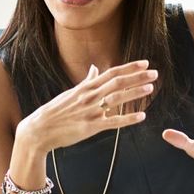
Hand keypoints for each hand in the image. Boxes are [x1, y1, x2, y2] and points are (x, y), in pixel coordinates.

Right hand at [16, 60, 154, 151]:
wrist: (40, 129)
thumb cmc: (56, 111)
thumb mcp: (71, 93)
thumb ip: (87, 81)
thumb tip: (94, 68)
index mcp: (86, 88)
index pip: (111, 73)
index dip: (129, 68)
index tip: (144, 63)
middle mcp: (89, 97)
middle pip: (117, 83)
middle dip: (137, 77)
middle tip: (154, 73)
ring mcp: (90, 111)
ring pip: (116, 99)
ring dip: (134, 93)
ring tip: (150, 89)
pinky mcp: (90, 127)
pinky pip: (112, 122)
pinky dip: (127, 119)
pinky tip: (141, 117)